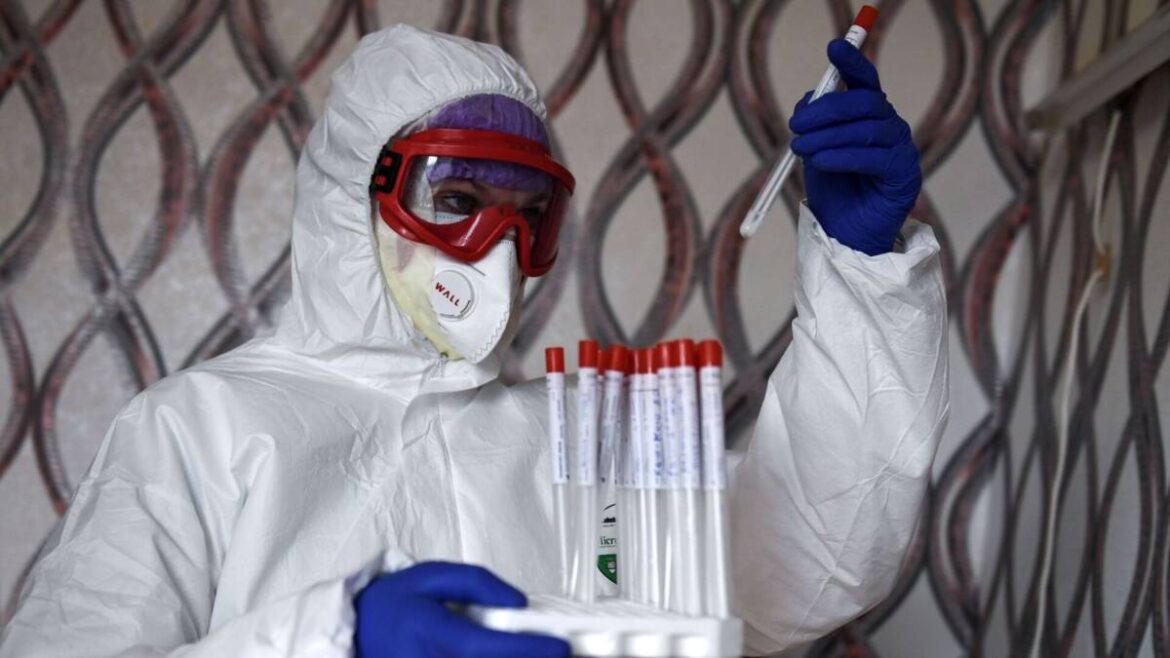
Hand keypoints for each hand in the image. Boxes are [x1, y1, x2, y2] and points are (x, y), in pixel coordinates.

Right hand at [355, 561, 569, 657]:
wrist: (355, 632)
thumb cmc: (396, 603)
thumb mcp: (429, 576)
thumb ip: (475, 583)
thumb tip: (517, 603)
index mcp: (425, 631)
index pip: (479, 646)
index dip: (522, 649)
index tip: (558, 648)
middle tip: (560, 654)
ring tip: (540, 655)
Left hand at [789, 39, 921, 255]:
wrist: (844, 233)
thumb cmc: (833, 190)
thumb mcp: (815, 149)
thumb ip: (814, 122)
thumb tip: (809, 98)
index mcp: (869, 115)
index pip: (864, 80)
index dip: (851, 61)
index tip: (833, 47)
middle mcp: (889, 126)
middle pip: (863, 102)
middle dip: (825, 109)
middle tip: (795, 125)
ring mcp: (901, 148)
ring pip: (866, 128)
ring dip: (827, 136)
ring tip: (801, 149)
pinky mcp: (905, 174)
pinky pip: (873, 157)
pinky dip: (842, 156)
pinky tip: (821, 161)